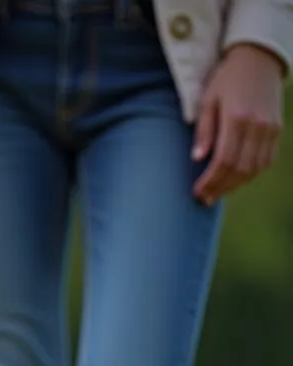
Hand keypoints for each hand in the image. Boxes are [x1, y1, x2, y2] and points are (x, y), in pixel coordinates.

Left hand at [192, 43, 284, 204]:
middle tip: (206, 198)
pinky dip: (251, 173)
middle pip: (240, 168)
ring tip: (218, 192)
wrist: (259, 56)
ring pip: (255, 168)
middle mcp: (258, 124)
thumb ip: (204, 130)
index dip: (211, 181)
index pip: (224, 160)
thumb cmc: (226, 78)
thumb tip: (198, 159)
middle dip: (221, 187)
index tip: (197, 192)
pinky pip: (267, 159)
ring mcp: (271, 127)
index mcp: (237, 117)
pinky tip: (236, 179)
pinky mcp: (278, 128)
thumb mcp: (208, 99)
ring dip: (236, 184)